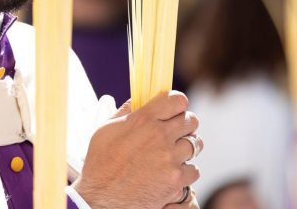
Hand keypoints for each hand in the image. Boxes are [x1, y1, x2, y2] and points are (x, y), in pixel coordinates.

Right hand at [72, 91, 201, 208]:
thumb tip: (139, 98)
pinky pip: (193, 170)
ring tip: (174, 154)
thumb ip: (126, 111)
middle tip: (176, 133)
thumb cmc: (101, 162)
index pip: (177, 100)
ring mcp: (169, 158)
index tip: (175, 110)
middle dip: (185, 125)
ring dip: (186, 148)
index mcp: (143, 119)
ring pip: (196, 144)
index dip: (178, 104)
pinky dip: (185, 172)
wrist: (101, 197)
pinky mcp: (175, 180)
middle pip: (191, 121)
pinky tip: (172, 173)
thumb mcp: (106, 128)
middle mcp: (159, 135)